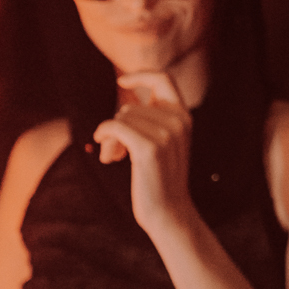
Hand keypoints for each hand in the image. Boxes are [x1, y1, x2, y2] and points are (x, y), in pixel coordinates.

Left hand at [93, 72, 193, 237]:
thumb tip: (123, 106)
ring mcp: (166, 134)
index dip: (140, 76)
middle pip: (131, 107)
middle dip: (117, 126)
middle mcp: (179, 121)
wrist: (168, 212)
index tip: (121, 82)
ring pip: (121, 118)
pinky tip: (105, 153)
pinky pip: (114, 127)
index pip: (164, 79)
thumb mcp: (163, 144)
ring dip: (111, 138)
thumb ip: (152, 121)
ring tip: (114, 157)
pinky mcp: (149, 148)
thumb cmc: (159, 179)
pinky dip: (104, 136)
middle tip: (114, 149)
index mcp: (184, 117)